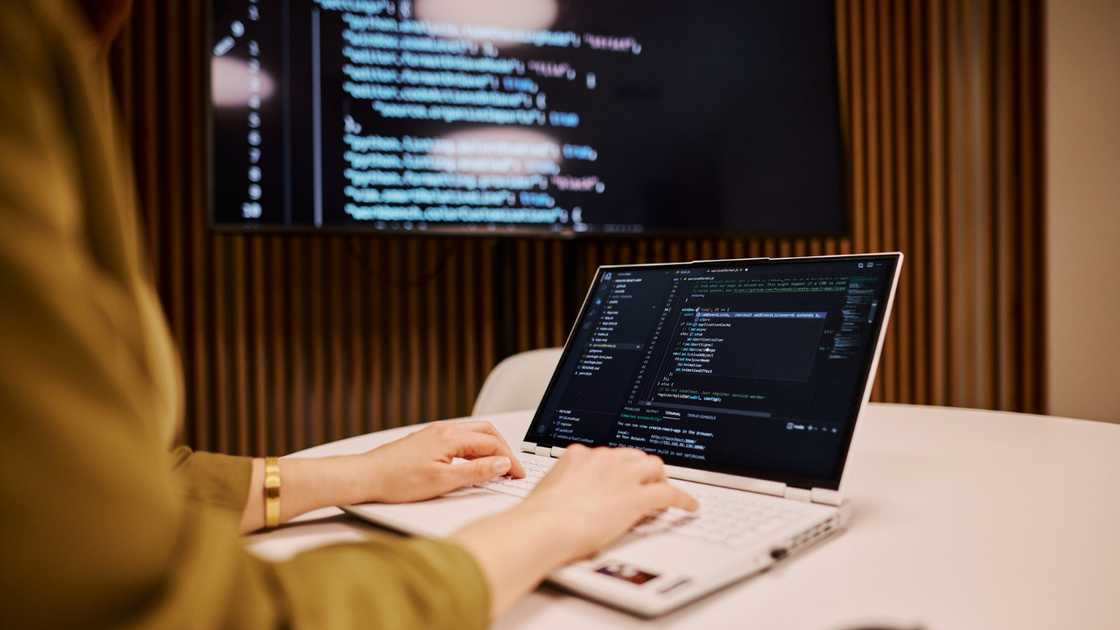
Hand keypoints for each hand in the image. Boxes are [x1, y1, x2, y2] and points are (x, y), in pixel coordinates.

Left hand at [354, 421, 526, 503]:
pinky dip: (473, 449)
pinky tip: (471, 463)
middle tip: (512, 469)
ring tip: (496, 467)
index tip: (518, 474)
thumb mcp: (443, 481)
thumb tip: (501, 464)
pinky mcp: (426, 441)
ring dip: (488, 448)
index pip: (492, 444)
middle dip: (503, 449)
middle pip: (485, 432)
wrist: (365, 476)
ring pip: (472, 434)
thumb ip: (477, 472)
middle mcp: (443, 430)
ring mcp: (434, 433)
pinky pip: (458, 439)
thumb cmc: (397, 480)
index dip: (509, 460)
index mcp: (451, 437)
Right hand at [450, 445, 697, 616]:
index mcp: (580, 456)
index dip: (619, 467)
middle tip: (646, 483)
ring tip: (667, 491)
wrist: (544, 526)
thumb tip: (561, 499)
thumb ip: (562, 489)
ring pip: (654, 467)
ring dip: (662, 479)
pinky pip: (669, 493)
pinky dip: (683, 499)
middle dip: (642, 469)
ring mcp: (622, 476)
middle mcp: (603, 459)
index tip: (621, 475)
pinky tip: (689, 506)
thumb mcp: (548, 493)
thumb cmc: (538, 518)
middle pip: (635, 456)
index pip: (608, 456)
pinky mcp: (637, 496)